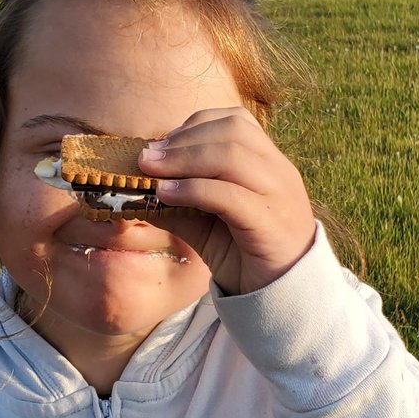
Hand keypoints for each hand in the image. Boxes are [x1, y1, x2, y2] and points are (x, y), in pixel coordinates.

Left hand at [139, 107, 316, 295]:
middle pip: (232, 131)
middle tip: (146, 157)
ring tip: (150, 173)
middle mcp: (279, 171)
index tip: (162, 143)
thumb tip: (133, 189)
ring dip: (183, 159)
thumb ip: (178, 202)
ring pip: (232, 156)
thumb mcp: (206, 223)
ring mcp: (279, 195)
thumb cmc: (244, 253)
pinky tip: (166, 195)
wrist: (285, 296)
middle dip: (183, 141)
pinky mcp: (270, 223)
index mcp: (269, 162)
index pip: (236, 121)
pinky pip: (230, 195)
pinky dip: (193, 189)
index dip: (194, 126)